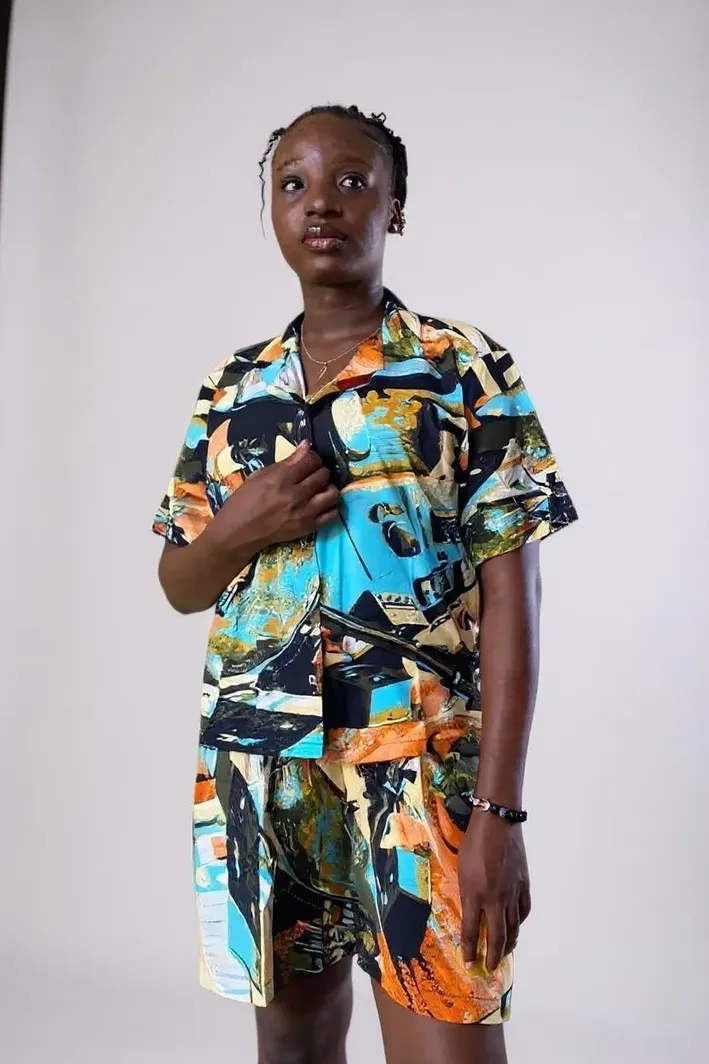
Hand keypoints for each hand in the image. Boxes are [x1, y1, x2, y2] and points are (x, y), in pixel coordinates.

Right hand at [215, 441, 339, 550]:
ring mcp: (304, 513)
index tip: (307, 460)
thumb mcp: (259, 476)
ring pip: (332, 493)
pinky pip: (332, 514)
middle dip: (319, 470)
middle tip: (312, 474)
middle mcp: (295, 495)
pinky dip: (330, 506)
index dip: (312, 457)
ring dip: (328, 487)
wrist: (238, 533)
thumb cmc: (244, 501)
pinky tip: (320, 504)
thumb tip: (306, 446)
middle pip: (323, 474)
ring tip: (319, 489)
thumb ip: (286, 462)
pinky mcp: (308, 528)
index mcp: (281, 479)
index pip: (310, 460)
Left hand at [458, 812, 530, 971]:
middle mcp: (495, 899)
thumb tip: (471, 912)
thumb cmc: (474, 843)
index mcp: (475, 895)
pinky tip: (516, 926)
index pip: (472, 931)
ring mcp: (513, 893)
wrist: (498, 824)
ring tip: (504, 953)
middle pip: (497, 937)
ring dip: (509, 944)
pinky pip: (524, 911)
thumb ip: (467, 894)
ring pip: (513, 927)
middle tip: (490, 968)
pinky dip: (520, 923)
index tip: (469, 964)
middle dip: (494, 956)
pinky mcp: (524, 885)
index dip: (470, 950)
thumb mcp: (462, 870)